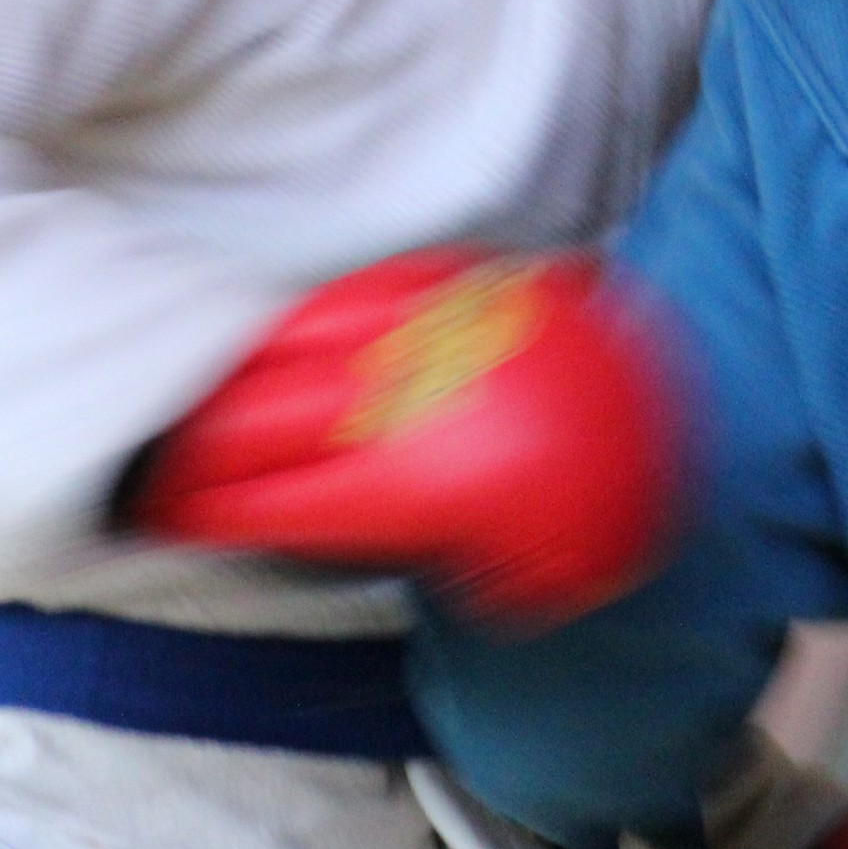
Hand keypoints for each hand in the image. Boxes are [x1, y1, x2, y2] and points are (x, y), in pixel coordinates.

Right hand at [128, 251, 683, 622]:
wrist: (696, 379)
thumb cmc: (621, 490)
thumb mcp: (547, 570)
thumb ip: (456, 560)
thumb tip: (407, 553)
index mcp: (416, 483)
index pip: (282, 504)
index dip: (216, 512)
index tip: (168, 515)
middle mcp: (405, 400)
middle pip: (265, 421)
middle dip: (198, 446)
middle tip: (150, 464)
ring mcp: (426, 327)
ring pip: (297, 345)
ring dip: (230, 377)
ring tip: (185, 401)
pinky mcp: (458, 278)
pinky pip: (358, 289)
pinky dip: (303, 317)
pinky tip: (273, 335)